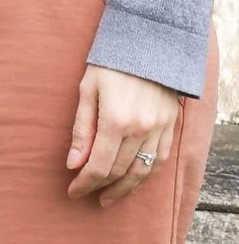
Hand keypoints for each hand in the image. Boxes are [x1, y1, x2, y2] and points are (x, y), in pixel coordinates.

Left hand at [68, 65, 182, 204]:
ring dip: (125, 188)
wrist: (149, 46)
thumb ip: (82, 130)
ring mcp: (159, 130)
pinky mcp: (170, 127)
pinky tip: (134, 180)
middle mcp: (141, 131)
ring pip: (143, 172)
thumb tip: (73, 164)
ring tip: (109, 197)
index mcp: (116, 121)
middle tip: (86, 195)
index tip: (72, 192)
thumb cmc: (110, 65)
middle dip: (100, 187)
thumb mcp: (87, 91)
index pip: (98, 165)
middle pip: (119, 172)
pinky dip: (146, 175)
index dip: (84, 183)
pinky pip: (159, 160)